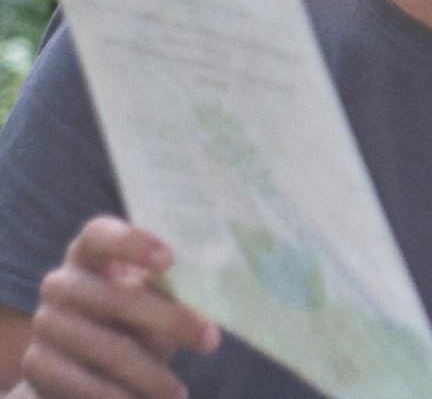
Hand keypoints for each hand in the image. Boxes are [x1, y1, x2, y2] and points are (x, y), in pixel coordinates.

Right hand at [19, 217, 218, 398]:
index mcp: (90, 253)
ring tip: (179, 393)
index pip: (100, 234)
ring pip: (110, 347)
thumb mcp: (152, 301)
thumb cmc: (133, 319)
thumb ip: (170, 296)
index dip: (132, 243)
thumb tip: (207, 316)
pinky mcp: (37, 364)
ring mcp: (45, 323)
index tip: (170, 260)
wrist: (82, 365)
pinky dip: (119, 398)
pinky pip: (84, 384)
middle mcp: (61, 283)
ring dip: (152, 374)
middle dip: (172, 320)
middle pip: (118, 296)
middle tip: (211, 341)